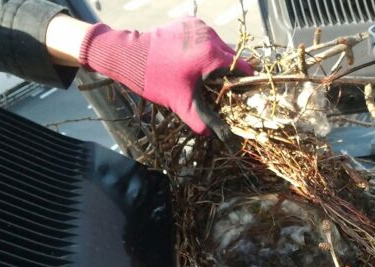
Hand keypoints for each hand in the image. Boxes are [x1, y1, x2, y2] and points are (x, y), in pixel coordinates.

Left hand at [78, 18, 252, 138]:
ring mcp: (199, 26)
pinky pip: (205, 35)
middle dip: (228, 70)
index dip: (244, 81)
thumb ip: (202, 121)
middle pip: (231, 56)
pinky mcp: (189, 21)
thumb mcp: (181, 103)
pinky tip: (192, 59)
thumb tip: (217, 136)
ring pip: (219, 44)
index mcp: (212, 54)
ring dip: (216, 58)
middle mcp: (210, 35)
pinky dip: (204, 46)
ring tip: (203, 73)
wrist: (130, 56)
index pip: (242, 67)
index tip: (241, 91)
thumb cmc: (156, 80)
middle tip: (219, 85)